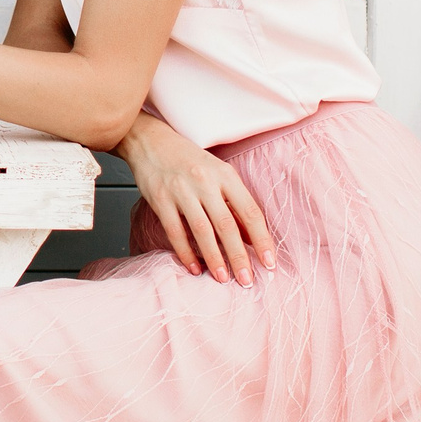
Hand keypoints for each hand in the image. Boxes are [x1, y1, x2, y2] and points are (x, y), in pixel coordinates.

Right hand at [120, 110, 276, 286]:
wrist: (151, 141)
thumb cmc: (189, 159)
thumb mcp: (218, 173)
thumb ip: (234, 203)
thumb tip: (252, 238)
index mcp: (225, 175)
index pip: (250, 211)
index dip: (262, 239)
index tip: (269, 263)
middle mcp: (205, 181)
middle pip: (227, 225)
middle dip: (239, 256)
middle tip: (247, 280)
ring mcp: (181, 190)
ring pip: (202, 231)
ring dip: (214, 258)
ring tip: (223, 278)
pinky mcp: (160, 199)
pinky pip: (175, 232)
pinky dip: (186, 252)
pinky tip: (194, 267)